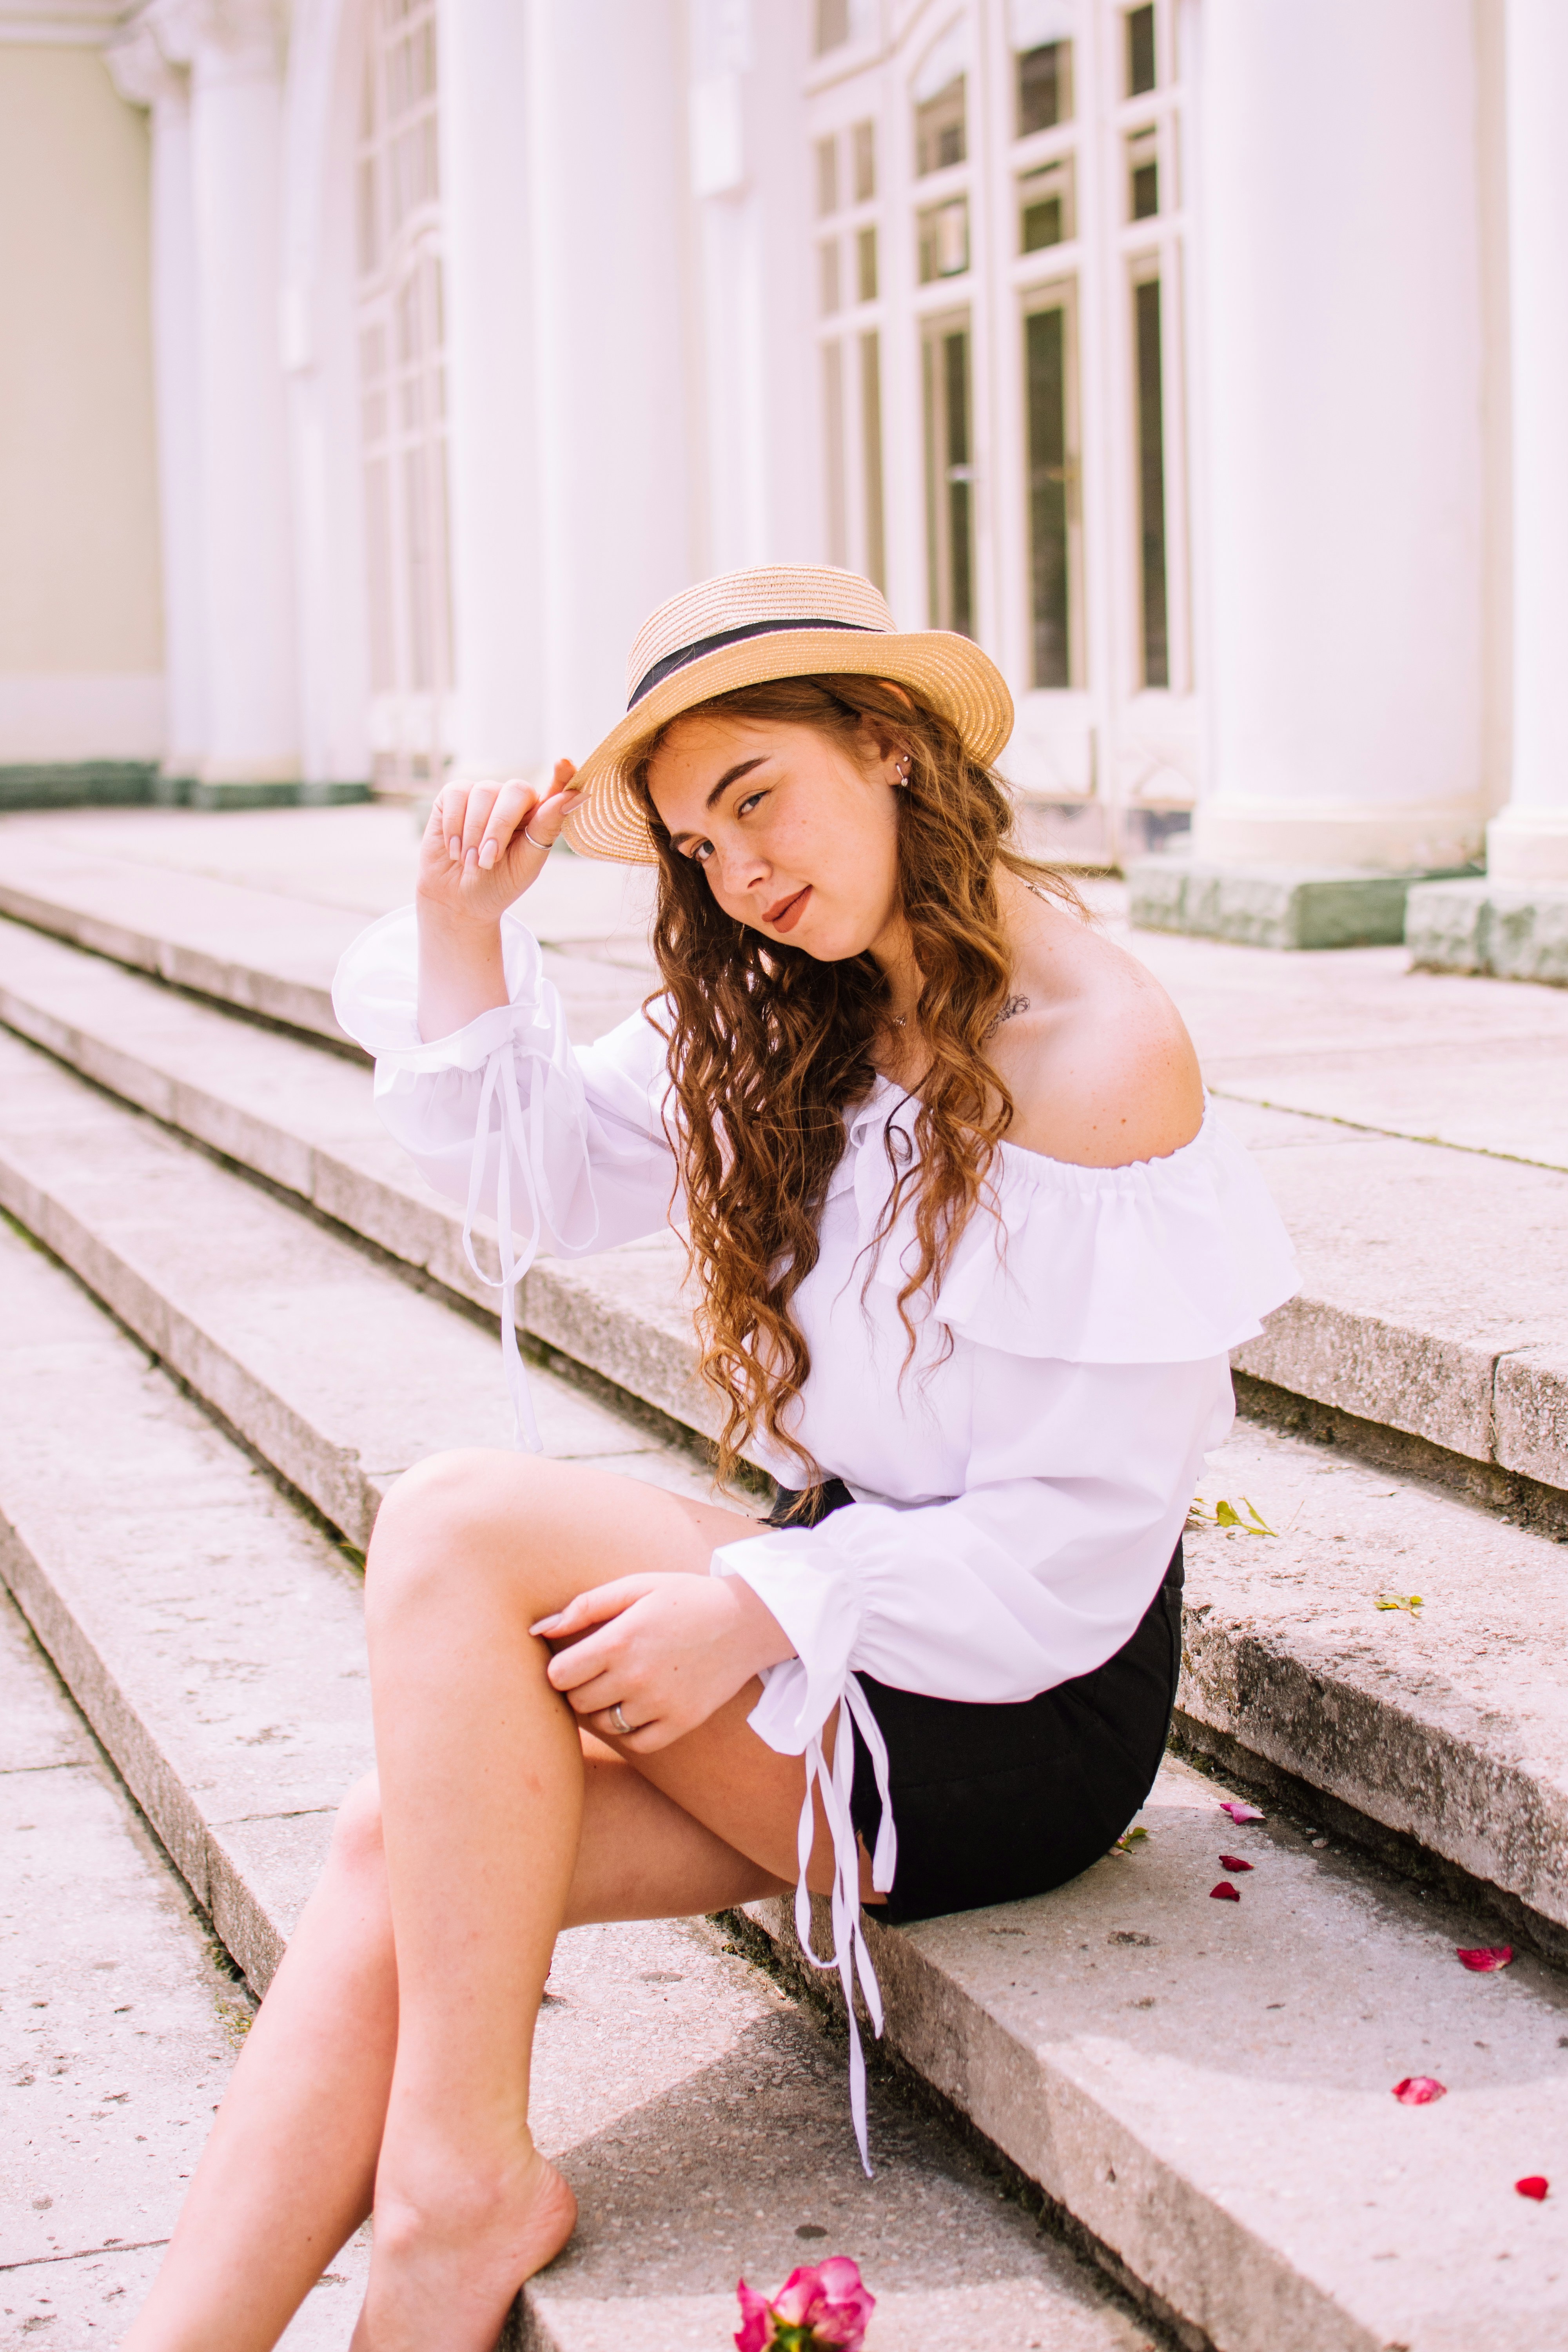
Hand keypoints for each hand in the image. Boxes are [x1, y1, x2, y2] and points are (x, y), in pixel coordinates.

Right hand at [415, 757, 580, 932]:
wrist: (458, 899)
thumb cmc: (498, 883)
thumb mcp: (527, 862)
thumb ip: (547, 828)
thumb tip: (576, 796)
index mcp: (539, 816)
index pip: (556, 790)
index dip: (562, 776)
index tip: (565, 764)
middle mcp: (513, 800)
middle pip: (515, 791)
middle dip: (499, 828)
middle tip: (487, 861)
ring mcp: (484, 795)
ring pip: (483, 793)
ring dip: (474, 833)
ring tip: (470, 862)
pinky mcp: (454, 796)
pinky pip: (457, 795)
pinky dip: (454, 826)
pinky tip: (454, 849)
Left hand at [530, 1573, 792, 1750]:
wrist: (745, 1621)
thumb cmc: (683, 1598)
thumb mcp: (635, 1587)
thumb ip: (583, 1606)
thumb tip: (537, 1630)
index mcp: (620, 1640)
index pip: (558, 1676)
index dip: (559, 1668)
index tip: (573, 1659)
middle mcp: (636, 1677)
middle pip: (577, 1702)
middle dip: (579, 1687)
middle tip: (597, 1670)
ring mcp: (659, 1705)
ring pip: (603, 1724)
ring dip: (603, 1707)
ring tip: (619, 1684)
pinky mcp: (680, 1723)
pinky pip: (636, 1742)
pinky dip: (629, 1729)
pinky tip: (637, 1706)